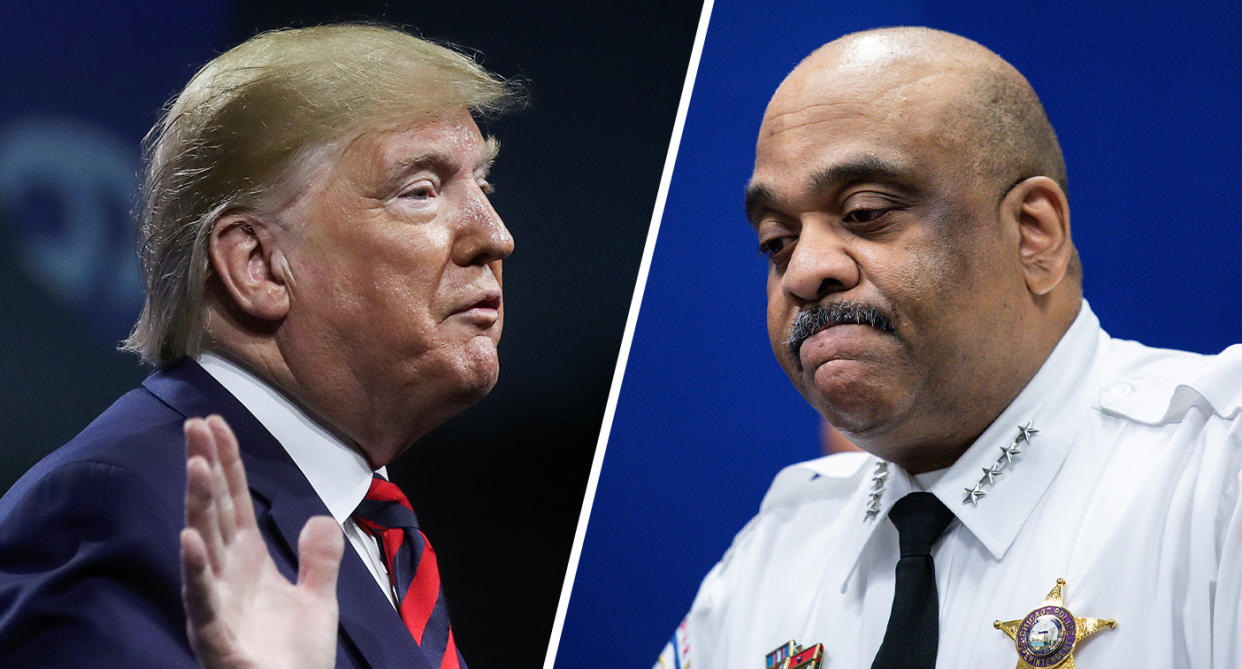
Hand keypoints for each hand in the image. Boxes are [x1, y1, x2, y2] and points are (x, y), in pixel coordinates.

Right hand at [180, 415, 343, 668]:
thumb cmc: (296, 660)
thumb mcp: (318, 601)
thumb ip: (318, 559)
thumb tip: (320, 517)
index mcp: (247, 563)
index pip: (234, 502)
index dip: (226, 463)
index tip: (214, 423)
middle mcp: (225, 576)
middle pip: (213, 512)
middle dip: (205, 469)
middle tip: (195, 425)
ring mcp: (215, 604)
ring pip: (203, 545)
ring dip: (197, 505)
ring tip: (195, 464)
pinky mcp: (215, 636)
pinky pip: (202, 599)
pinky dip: (195, 570)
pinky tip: (189, 539)